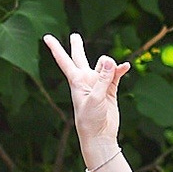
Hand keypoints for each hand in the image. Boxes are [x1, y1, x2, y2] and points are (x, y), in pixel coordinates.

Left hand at [44, 32, 130, 158]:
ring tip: (116, 69)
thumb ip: (102, 78)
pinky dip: (120, 69)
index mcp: (76, 81)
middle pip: (80, 58)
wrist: (100, 136)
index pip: (64, 60)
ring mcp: (98, 84)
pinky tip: (126, 66)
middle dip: (77, 46)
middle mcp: (86, 80)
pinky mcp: (110, 90)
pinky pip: (116, 75)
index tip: (46, 37)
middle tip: (75, 35)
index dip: (56, 48)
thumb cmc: (90, 119)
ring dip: (110, 64)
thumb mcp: (95, 98)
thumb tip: (109, 60)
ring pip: (104, 65)